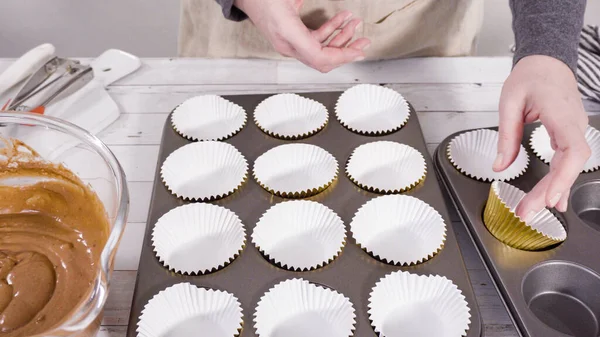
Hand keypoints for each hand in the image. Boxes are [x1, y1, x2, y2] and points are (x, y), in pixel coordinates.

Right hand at [234, 0, 369, 72]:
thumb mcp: (288, 10)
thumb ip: (313, 31)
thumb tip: (335, 35)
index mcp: (289, 41)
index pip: (321, 59)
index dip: (343, 56)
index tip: (359, 51)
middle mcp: (290, 45)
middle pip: (324, 57)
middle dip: (347, 49)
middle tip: (365, 41)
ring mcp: (289, 40)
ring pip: (321, 46)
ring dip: (341, 36)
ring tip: (355, 23)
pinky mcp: (290, 32)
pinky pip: (314, 37)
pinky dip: (330, 29)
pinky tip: (341, 18)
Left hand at [494, 55, 590, 221]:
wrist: (546, 62)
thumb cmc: (530, 76)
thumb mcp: (509, 102)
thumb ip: (506, 135)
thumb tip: (500, 166)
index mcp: (562, 114)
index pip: (573, 151)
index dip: (564, 177)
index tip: (550, 197)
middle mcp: (574, 125)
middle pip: (570, 165)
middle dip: (551, 191)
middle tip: (528, 212)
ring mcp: (574, 130)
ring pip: (569, 166)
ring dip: (553, 189)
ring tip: (534, 210)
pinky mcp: (569, 135)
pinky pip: (567, 161)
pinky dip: (558, 180)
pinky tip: (551, 197)